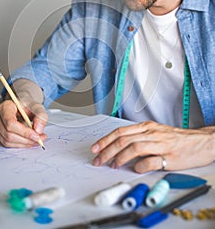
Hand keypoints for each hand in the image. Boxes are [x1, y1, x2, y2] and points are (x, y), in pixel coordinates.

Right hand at [0, 99, 47, 147]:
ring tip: (36, 140)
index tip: (36, 136)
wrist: (22, 108)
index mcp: (5, 106)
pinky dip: (19, 144)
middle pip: (9, 134)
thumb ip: (40, 116)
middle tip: (40, 139)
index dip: (24, 132)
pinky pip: (7, 144)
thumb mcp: (37, 107)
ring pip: (7, 141)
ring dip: (24, 143)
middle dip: (26, 140)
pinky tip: (28, 141)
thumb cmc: (27, 106)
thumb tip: (38, 130)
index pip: (11, 123)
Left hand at [91, 121, 214, 172]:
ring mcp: (160, 145)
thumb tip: (120, 149)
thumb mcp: (155, 132)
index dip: (105, 140)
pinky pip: (151, 161)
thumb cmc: (177, 138)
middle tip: (98, 160)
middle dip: (107, 150)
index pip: (120, 132)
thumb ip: (138, 138)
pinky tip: (135, 169)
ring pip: (134, 147)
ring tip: (112, 165)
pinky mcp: (169, 157)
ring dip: (120, 157)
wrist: (201, 141)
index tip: (95, 148)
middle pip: (123, 140)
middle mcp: (151, 133)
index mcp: (146, 127)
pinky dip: (140, 166)